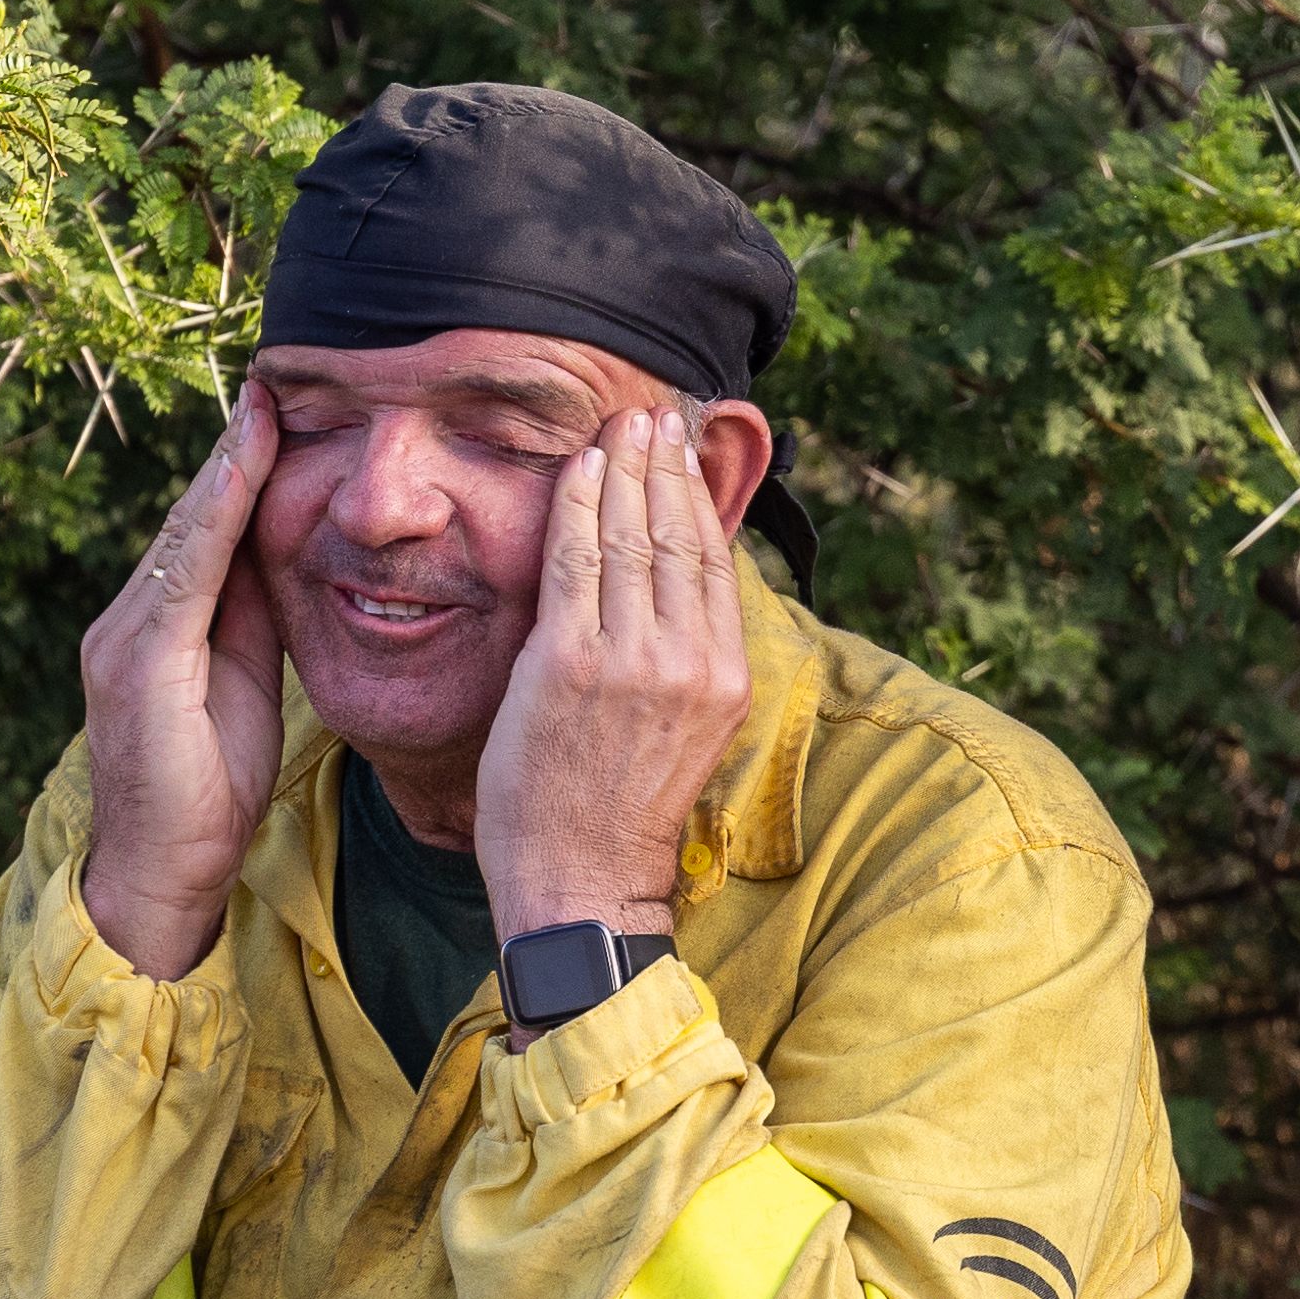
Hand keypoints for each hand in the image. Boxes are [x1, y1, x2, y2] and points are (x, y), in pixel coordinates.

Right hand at [75, 386, 284, 981]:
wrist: (161, 877)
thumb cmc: (206, 797)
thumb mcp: (245, 693)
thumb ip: (253, 627)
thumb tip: (290, 564)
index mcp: (160, 628)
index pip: (207, 534)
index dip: (241, 472)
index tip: (278, 412)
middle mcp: (130, 619)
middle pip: (192, 519)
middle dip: (233, 451)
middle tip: (273, 382)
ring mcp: (126, 638)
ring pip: (186, 533)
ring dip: (227, 467)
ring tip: (263, 404)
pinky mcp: (137, 662)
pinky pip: (184, 572)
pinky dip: (215, 515)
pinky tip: (242, 470)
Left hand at [474, 408, 751, 947]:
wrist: (583, 885)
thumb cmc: (618, 814)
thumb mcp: (681, 732)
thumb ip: (682, 661)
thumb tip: (673, 596)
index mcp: (726, 676)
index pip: (715, 561)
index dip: (698, 498)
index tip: (683, 452)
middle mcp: (692, 661)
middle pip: (682, 535)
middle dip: (666, 465)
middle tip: (652, 414)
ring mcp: (634, 661)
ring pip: (634, 536)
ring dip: (624, 468)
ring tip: (620, 424)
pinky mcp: (572, 665)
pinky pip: (577, 560)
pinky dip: (578, 503)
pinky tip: (576, 466)